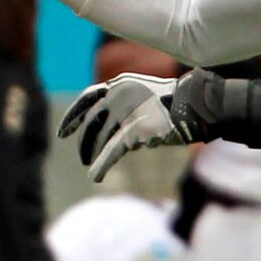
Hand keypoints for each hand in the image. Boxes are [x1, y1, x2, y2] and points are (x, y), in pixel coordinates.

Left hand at [57, 73, 207, 181]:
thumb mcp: (145, 99)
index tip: (63, 133)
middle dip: (85, 141)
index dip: (73, 117)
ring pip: (102, 137)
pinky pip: (113, 150)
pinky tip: (95, 176)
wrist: (196, 105)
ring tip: (91, 168)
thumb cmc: (175, 105)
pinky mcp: (136, 129)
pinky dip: (102, 164)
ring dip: (93, 154)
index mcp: (120, 84)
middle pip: (92, 121)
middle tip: (83, 158)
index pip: (87, 98)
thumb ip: (126, 111)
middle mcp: (119, 94)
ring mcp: (127, 110)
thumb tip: (115, 136)